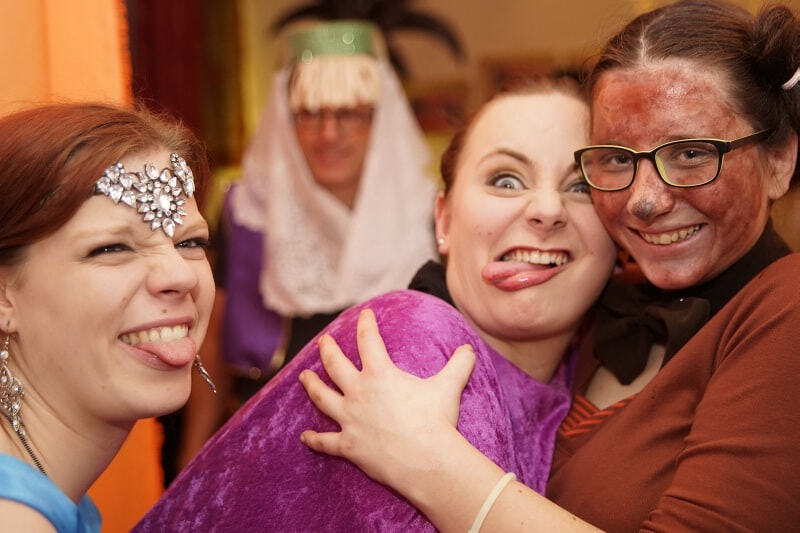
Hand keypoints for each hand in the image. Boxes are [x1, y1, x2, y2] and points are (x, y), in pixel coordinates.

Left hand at [299, 308, 475, 487]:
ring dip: (312, 386)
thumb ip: (458, 365)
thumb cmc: (436, 421)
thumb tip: (469, 349)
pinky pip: (325, 442)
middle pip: (335, 366)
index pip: (368, 341)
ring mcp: (350, 420)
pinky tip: (305, 437)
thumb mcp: (449, 387)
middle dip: (328, 350)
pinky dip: (314, 439)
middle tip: (323, 341)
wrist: (426, 459)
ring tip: (303, 376)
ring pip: (322, 398)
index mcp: (380, 374)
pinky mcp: (348, 446)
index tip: (364, 314)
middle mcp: (358, 393)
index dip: (366, 324)